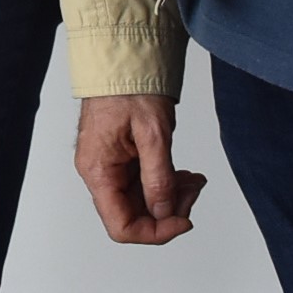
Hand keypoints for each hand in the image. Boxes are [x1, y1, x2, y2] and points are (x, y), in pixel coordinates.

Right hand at [77, 93, 207, 244]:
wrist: (122, 60)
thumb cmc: (129, 87)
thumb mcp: (152, 133)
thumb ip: (159, 178)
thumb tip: (165, 213)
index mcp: (98, 171)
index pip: (121, 226)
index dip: (155, 232)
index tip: (183, 220)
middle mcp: (99, 173)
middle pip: (134, 216)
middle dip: (169, 211)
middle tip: (194, 190)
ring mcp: (109, 167)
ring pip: (142, 203)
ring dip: (171, 198)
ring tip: (193, 179)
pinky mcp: (120, 160)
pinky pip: (143, 185)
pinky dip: (166, 184)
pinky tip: (183, 174)